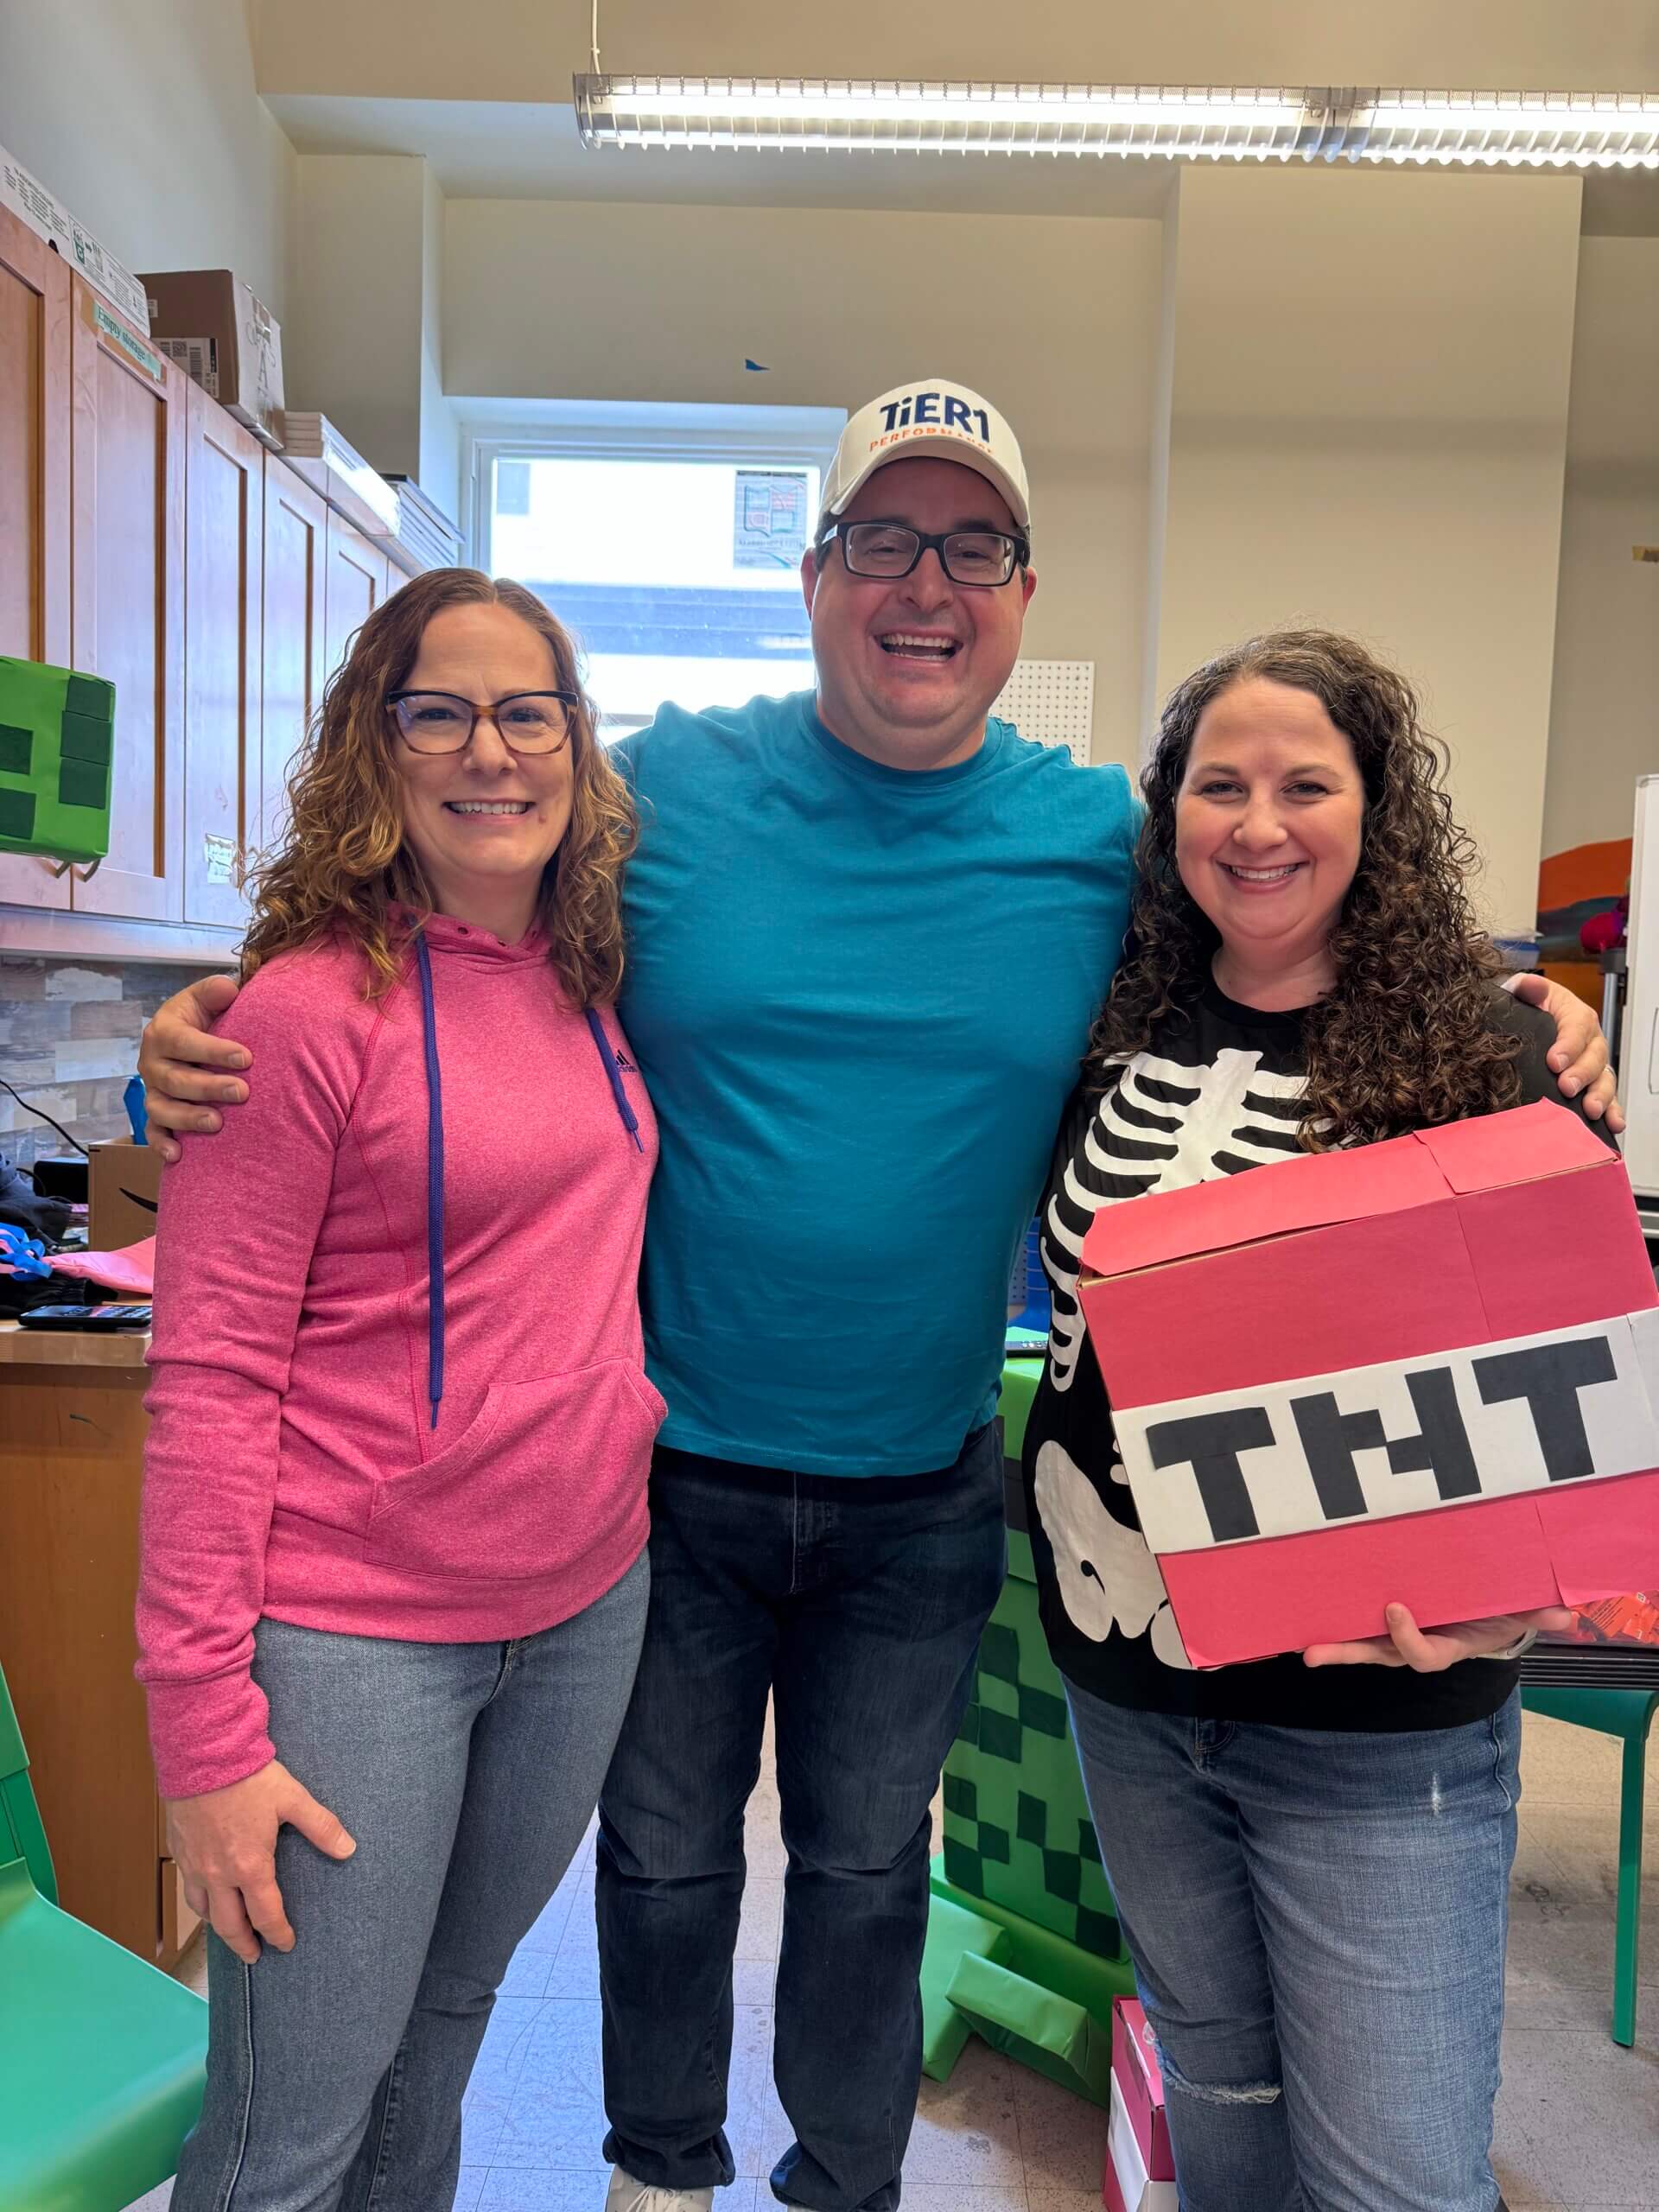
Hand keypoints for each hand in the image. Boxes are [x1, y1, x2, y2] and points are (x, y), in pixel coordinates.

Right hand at [138, 974, 248, 1162]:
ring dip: (188, 1118)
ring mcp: (153, 1091)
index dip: (213, 1050)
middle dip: (209, 1087)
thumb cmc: (206, 1017)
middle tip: (243, 1093)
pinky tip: (178, 1156)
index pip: (183, 1041)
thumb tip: (229, 990)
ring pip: (162, 1109)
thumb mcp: (208, 997)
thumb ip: (217, 991)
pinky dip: (161, 1145)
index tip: (246, 1058)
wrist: (196, 1037)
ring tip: (218, 1123)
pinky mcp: (156, 1113)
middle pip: (175, 1080)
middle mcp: (152, 1063)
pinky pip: (153, 1132)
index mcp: (163, 1032)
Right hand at [164, 1759, 355, 1962]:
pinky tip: (206, 1898)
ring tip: (229, 1932)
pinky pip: (189, 1890)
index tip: (285, 1944)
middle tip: (254, 1956)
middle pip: (230, 1925)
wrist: (202, 1756)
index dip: (277, 1933)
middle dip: (244, 1944)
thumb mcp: (292, 1799)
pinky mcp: (180, 1852)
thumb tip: (348, 1849)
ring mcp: (195, 1866)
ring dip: (219, 1927)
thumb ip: (321, 1827)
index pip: (266, 1914)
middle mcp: (219, 1875)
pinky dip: (200, 1904)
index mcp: (250, 1867)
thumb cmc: (248, 1777)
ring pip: (204, 1912)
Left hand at [1303, 1601, 1572, 1671]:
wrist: (1490, 1606)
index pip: (1424, 1655)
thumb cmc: (1504, 1608)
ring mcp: (1399, 1630)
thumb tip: (1563, 1613)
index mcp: (1449, 1646)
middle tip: (1313, 1653)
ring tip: (1298, 1643)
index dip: (1408, 1638)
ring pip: (1362, 1642)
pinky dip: (1335, 1620)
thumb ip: (1539, 1612)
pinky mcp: (1386, 1614)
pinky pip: (1359, 1622)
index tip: (1394, 1608)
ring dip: (1332, 1642)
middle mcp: (1419, 1642)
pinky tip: (1304, 1612)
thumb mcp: (1523, 1610)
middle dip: (1346, 1654)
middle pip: (1378, 1655)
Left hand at [1508, 972, 1622, 1132]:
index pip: (1577, 1027)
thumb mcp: (1523, 992)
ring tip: (1590, 1109)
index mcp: (1574, 1014)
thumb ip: (1526, 989)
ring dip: (1600, 1095)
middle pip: (1594, 1056)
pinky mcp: (1591, 1084)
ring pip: (1604, 1079)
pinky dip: (1612, 1111)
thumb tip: (1528, 985)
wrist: (1524, 1023)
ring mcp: (1593, 1063)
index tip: (1554, 1061)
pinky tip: (1612, 1124)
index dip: (1569, 1044)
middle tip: (1567, 1087)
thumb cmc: (1527, 1009)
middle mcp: (1589, 1039)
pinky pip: (1606, 1098)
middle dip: (1582, 1073)